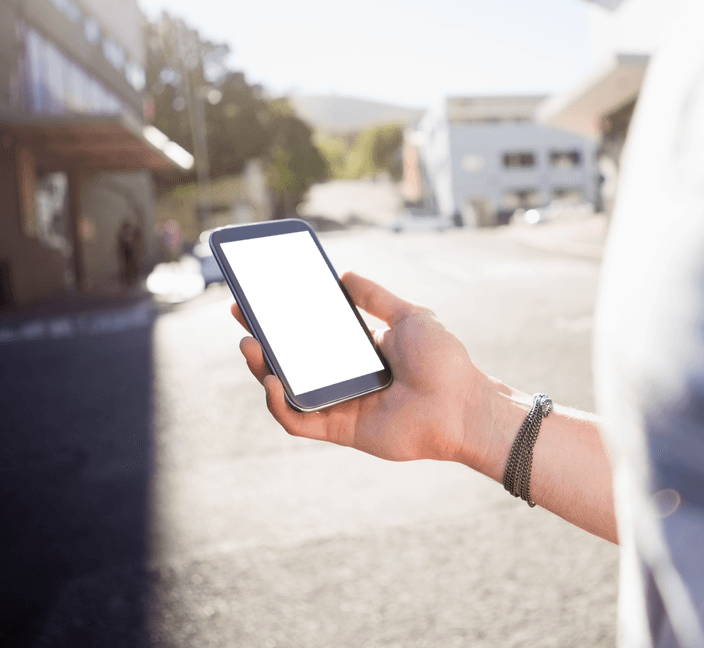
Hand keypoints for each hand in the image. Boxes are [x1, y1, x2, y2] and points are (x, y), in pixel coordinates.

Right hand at [232, 271, 488, 463]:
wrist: (461, 406)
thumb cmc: (443, 361)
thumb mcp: (409, 316)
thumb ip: (376, 297)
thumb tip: (344, 274)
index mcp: (361, 349)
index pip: (313, 330)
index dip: (285, 315)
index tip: (261, 294)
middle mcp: (346, 376)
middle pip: (293, 359)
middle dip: (263, 337)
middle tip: (242, 314)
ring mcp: (340, 403)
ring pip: (287, 389)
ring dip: (263, 368)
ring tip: (250, 344)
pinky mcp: (339, 429)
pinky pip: (298, 420)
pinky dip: (279, 403)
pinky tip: (274, 381)